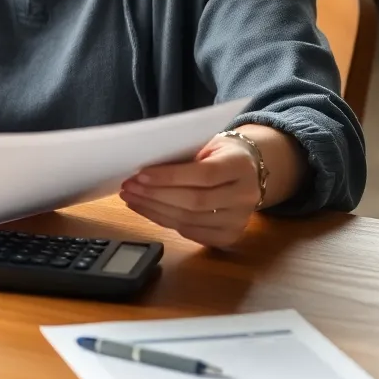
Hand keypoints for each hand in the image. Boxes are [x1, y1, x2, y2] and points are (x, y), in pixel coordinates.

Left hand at [119, 133, 260, 246]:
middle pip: (195, 201)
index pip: (204, 174)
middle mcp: (245, 195)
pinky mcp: (230, 236)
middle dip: (156, 195)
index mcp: (240, 166)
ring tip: (131, 198)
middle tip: (129, 187)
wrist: (249, 170)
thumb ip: (184, 155)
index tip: (141, 174)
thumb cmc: (219, 152)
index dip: (170, 176)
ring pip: (190, 220)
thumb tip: (144, 168)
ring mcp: (240, 219)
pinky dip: (165, 221)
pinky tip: (147, 210)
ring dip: (154, 210)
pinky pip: (191, 233)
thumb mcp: (207, 143)